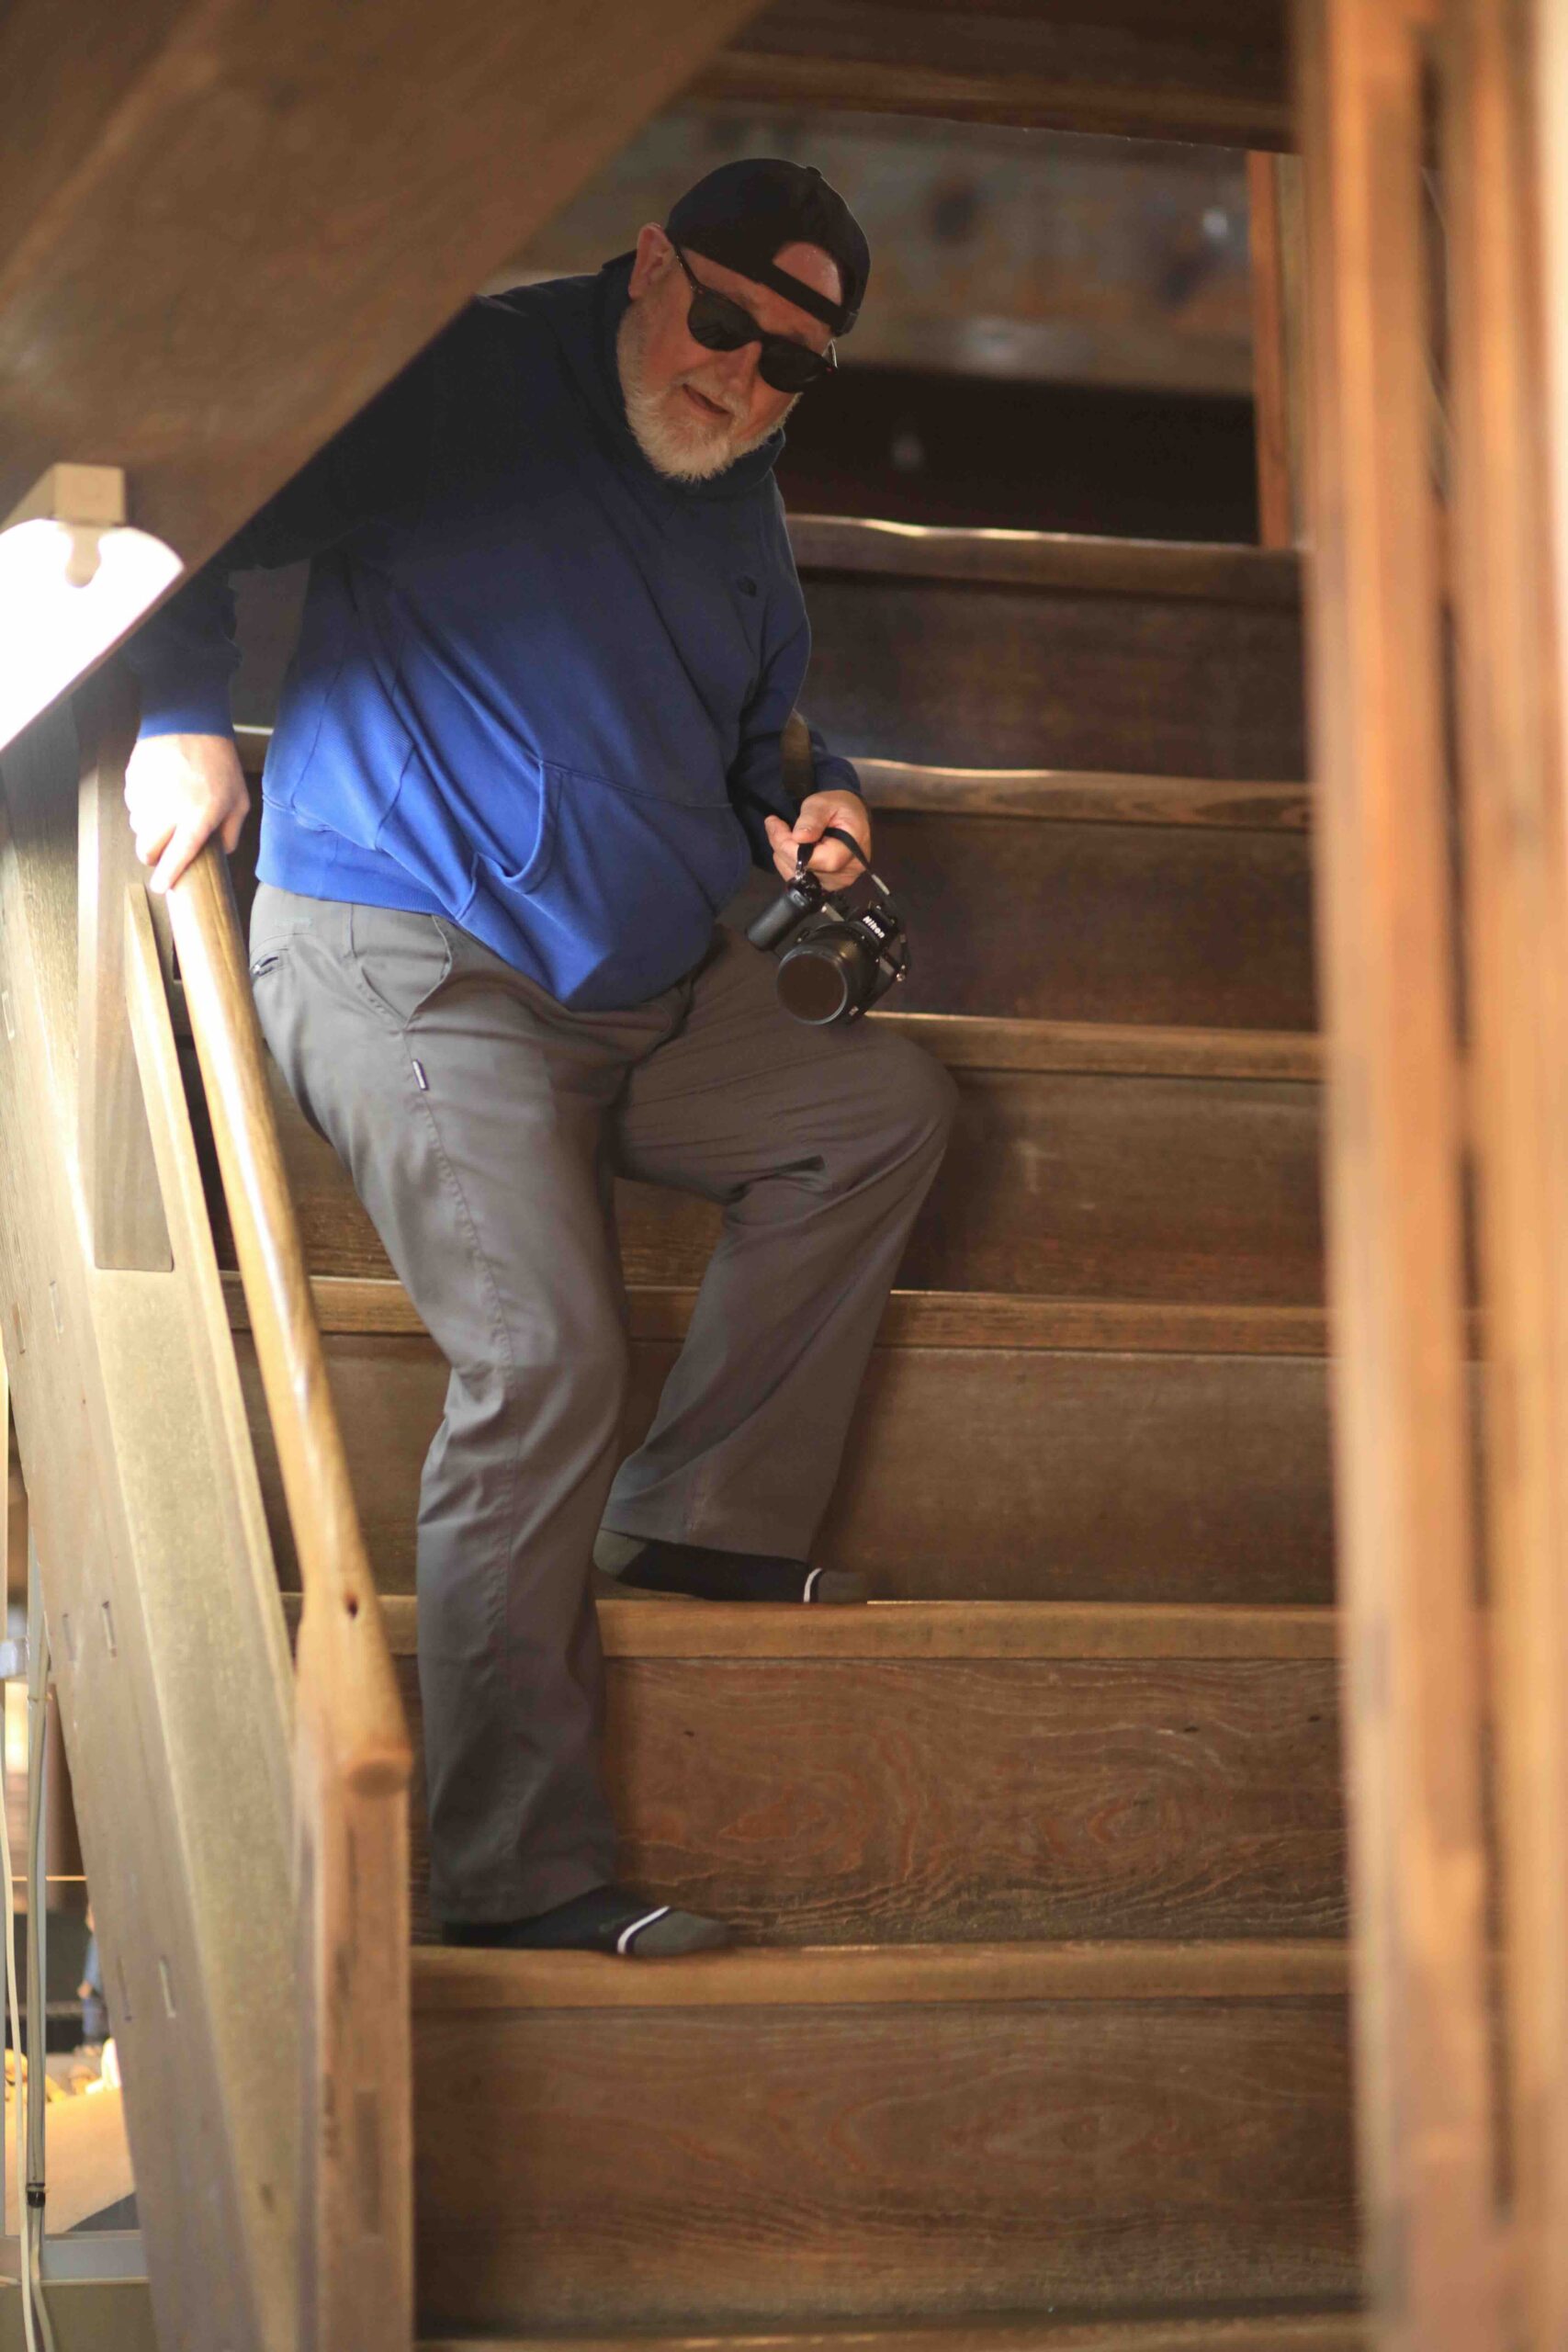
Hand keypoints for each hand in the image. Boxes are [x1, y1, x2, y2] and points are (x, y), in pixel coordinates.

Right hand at [123, 731, 250, 893]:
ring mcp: (148, 795)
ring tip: (167, 814)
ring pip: (138, 828)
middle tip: (162, 852)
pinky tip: (160, 793)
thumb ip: (232, 832)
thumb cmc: (218, 763)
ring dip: (149, 829)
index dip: (167, 876)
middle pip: (147, 849)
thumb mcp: (238, 800)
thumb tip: (221, 854)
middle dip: (152, 856)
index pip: (178, 856)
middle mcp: (169, 809)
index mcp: (197, 817)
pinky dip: (143, 807)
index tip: (161, 888)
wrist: (189, 723)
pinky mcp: (134, 782)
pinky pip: (133, 805)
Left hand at [764, 790, 871, 890]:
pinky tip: (790, 848)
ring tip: (782, 834)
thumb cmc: (841, 807)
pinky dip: (790, 864)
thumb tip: (799, 837)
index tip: (774, 824)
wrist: (854, 818)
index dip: (787, 845)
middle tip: (774, 825)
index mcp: (849, 852)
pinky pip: (801, 881)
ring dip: (784, 856)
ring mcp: (836, 883)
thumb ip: (812, 818)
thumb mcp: (825, 803)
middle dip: (782, 847)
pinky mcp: (828, 886)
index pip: (810, 859)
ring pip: (797, 877)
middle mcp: (845, 874)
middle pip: (802, 870)